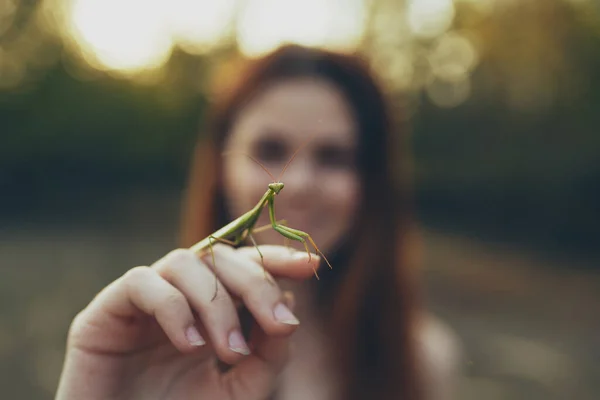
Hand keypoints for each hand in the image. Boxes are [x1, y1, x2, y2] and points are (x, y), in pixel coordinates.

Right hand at [55, 244, 318, 399]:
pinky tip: (190, 346)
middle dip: (257, 284)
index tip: (310, 266)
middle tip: (280, 324)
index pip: (243, 265)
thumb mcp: (238, 391)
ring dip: (218, 304)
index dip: (275, 258)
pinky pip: (142, 283)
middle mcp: (177, 294)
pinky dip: (174, 308)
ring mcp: (143, 298)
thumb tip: (291, 306)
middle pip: (220, 257)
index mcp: (208, 307)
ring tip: (230, 354)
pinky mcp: (106, 310)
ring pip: (186, 263)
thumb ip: (267, 356)